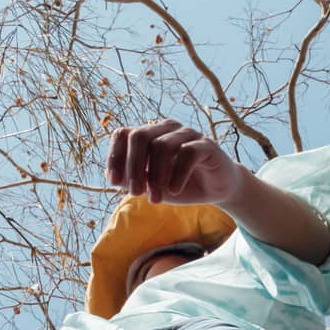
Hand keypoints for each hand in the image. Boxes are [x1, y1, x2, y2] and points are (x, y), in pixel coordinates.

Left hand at [106, 119, 246, 206]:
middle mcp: (167, 129)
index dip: (115, 157)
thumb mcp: (152, 185)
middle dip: (133, 167)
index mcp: (150, 135)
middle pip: (139, 136)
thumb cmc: (180, 185)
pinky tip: (174, 191)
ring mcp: (187, 134)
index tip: (114, 182)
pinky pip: (187, 154)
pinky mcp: (206, 145)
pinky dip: (176, 175)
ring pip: (162, 146)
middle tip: (134, 194)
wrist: (216, 189)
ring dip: (155, 177)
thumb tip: (113, 177)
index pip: (123, 134)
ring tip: (156, 199)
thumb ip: (133, 179)